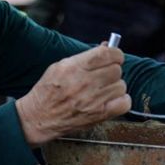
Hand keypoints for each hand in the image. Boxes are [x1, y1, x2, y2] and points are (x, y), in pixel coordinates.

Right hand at [16, 46, 130, 144]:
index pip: (107, 54)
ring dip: (115, 86)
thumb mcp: (60, 66)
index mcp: (73, 67)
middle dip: (112, 71)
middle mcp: (84, 83)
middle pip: (116, 69)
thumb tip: (108, 47)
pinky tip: (111, 99)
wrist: (39, 117)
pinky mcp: (99, 115)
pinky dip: (121, 100)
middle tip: (104, 75)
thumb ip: (84, 57)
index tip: (114, 57)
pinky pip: (125, 103)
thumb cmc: (48, 91)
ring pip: (121, 85)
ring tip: (103, 89)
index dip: (115, 53)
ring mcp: (93, 100)